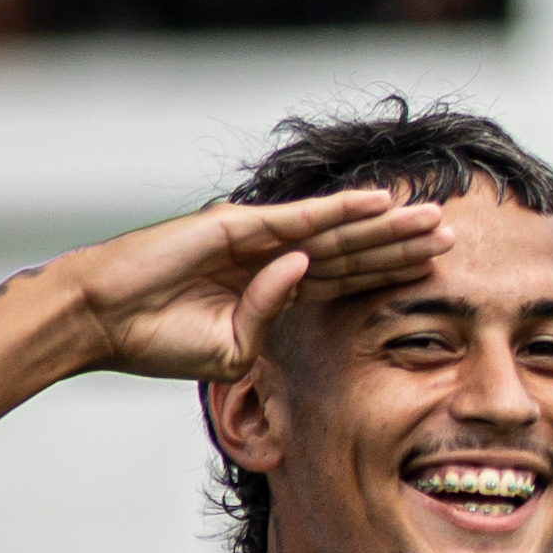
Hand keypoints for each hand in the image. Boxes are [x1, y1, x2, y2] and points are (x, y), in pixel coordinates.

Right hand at [44, 186, 447, 385]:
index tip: (435, 270)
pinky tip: (380, 203)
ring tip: (431, 217)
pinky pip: (300, 218)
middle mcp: (271, 259)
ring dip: (385, 223)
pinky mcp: (236, 226)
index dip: (389, 272)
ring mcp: (255, 239)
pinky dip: (341, 209)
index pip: (345, 279)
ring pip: (336, 230)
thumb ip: (273, 318)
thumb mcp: (233, 350)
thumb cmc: (157, 341)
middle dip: (401, 244)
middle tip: (451, 234)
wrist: (101, 322)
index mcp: (272, 292)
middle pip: (351, 250)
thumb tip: (302, 273)